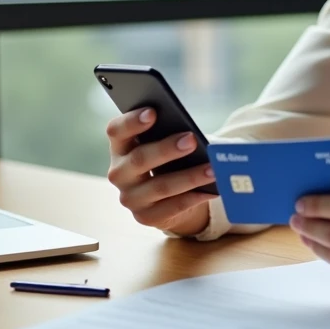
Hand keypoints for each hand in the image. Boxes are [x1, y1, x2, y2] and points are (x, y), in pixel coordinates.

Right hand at [105, 108, 214, 236]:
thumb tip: (190, 134)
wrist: (163, 196)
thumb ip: (167, 133)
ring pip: (161, 186)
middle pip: (140, 159)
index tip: (153, 112)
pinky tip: (212, 189)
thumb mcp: (161, 142)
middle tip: (192, 140)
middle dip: (167, 149)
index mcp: (120, 147)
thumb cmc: (165, 158)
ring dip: (189, 177)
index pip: (116, 130)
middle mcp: (119, 173)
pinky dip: (194, 197)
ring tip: (213, 168)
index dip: (132, 121)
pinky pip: (172, 207)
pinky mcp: (146, 216)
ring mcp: (130, 198)